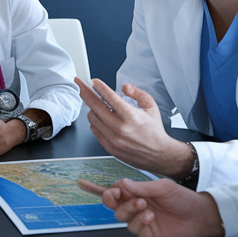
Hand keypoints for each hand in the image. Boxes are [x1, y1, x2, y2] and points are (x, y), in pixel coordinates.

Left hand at [76, 77, 194, 176]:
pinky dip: (95, 122)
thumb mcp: (151, 107)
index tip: (93, 81)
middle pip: (94, 105)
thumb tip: (125, 87)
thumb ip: (138, 94)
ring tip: (98, 105)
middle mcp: (120, 127)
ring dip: (92, 109)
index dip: (99, 86)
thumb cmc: (154, 131)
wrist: (158, 155)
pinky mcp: (108, 147)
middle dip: (85, 92)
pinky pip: (94, 130)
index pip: (109, 97)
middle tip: (79, 84)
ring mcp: (113, 139)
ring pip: (92, 118)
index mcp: (131, 116)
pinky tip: (101, 118)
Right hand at [76, 177, 224, 236]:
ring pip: (121, 218)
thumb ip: (142, 187)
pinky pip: (135, 230)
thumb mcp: (163, 187)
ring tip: (145, 206)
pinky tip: (151, 217)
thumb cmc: (183, 198)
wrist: (199, 215)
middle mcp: (136, 206)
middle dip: (114, 201)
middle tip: (124, 197)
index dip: (111, 191)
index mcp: (137, 192)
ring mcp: (140, 220)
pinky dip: (140, 223)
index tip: (114, 190)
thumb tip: (122, 184)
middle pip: (113, 206)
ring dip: (130, 210)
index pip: (116, 192)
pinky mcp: (147, 233)